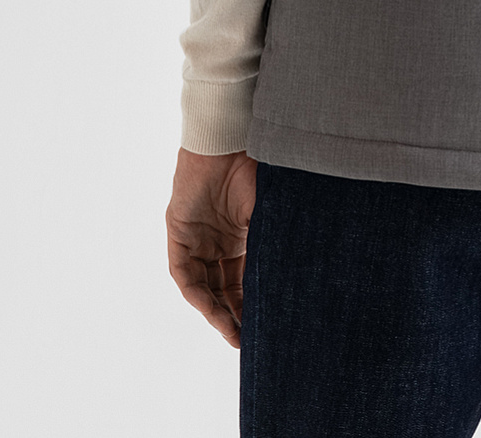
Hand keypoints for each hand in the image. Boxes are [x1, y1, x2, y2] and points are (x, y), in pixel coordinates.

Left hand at [166, 147, 257, 348]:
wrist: (230, 140)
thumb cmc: (255, 168)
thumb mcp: (268, 213)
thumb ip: (272, 242)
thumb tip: (301, 275)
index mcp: (241, 235)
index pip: (245, 278)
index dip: (254, 303)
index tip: (267, 328)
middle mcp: (217, 241)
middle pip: (224, 288)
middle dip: (236, 315)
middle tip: (249, 339)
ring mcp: (197, 239)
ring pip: (204, 287)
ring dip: (217, 312)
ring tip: (234, 333)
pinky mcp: (179, 235)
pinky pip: (185, 276)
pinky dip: (198, 295)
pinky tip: (213, 311)